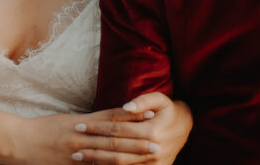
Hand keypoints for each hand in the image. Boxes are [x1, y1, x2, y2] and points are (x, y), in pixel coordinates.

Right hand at [7, 106, 156, 164]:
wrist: (21, 142)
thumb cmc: (44, 129)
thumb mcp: (69, 120)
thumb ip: (90, 122)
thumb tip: (113, 120)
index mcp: (82, 124)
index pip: (112, 119)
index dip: (132, 118)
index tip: (150, 115)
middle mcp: (82, 138)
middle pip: (114, 140)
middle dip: (136, 143)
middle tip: (157, 143)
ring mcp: (77, 154)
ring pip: (106, 157)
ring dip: (127, 157)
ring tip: (145, 157)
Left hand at [71, 92, 192, 164]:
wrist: (185, 128)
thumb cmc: (169, 111)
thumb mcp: (161, 100)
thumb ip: (143, 101)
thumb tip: (126, 107)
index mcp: (152, 131)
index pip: (118, 130)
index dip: (98, 129)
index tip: (80, 126)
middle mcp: (152, 150)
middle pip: (116, 150)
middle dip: (93, 147)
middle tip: (74, 145)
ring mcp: (153, 164)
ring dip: (98, 161)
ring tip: (80, 158)